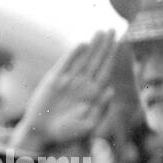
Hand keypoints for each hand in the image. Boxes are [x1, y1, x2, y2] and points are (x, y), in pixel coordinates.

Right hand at [11, 31, 117, 151]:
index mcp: (93, 93)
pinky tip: (82, 45)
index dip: (113, 56)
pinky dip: (73, 54)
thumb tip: (110, 90)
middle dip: (105, 45)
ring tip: (100, 32)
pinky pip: (66, 64)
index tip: (121, 42)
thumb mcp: (87, 125)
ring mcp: (68, 81)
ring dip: (92, 46)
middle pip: (97, 61)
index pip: (106, 70)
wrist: (41, 133)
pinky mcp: (53, 80)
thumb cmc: (65, 132)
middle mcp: (82, 84)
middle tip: (112, 29)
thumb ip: (99, 109)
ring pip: (84, 59)